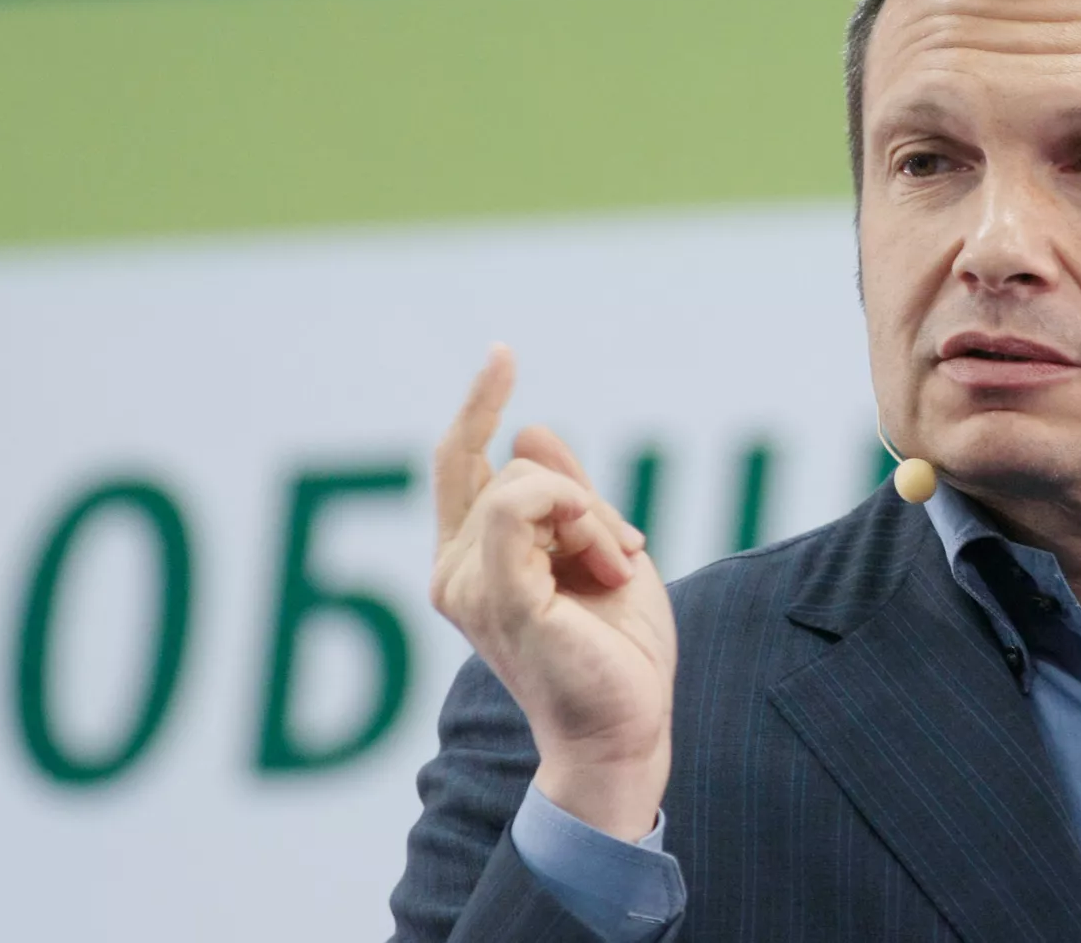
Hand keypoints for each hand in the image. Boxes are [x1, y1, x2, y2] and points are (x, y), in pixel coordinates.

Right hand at [429, 344, 676, 840]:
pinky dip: (575, 515)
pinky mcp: (497, 596)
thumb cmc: (616, 652)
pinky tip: (606, 562)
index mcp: (473, 561)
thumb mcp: (598, 549)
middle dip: (582, 498)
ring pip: (526, 482)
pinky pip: (521, 505)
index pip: (460, 461)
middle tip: (620, 556)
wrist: (625, 726)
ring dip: (592, 518)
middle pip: (513, 468)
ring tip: (613, 575)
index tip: (502, 354)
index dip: (479, 402)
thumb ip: (565, 495)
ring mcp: (468, 585)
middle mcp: (455, 571)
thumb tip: (530, 425)